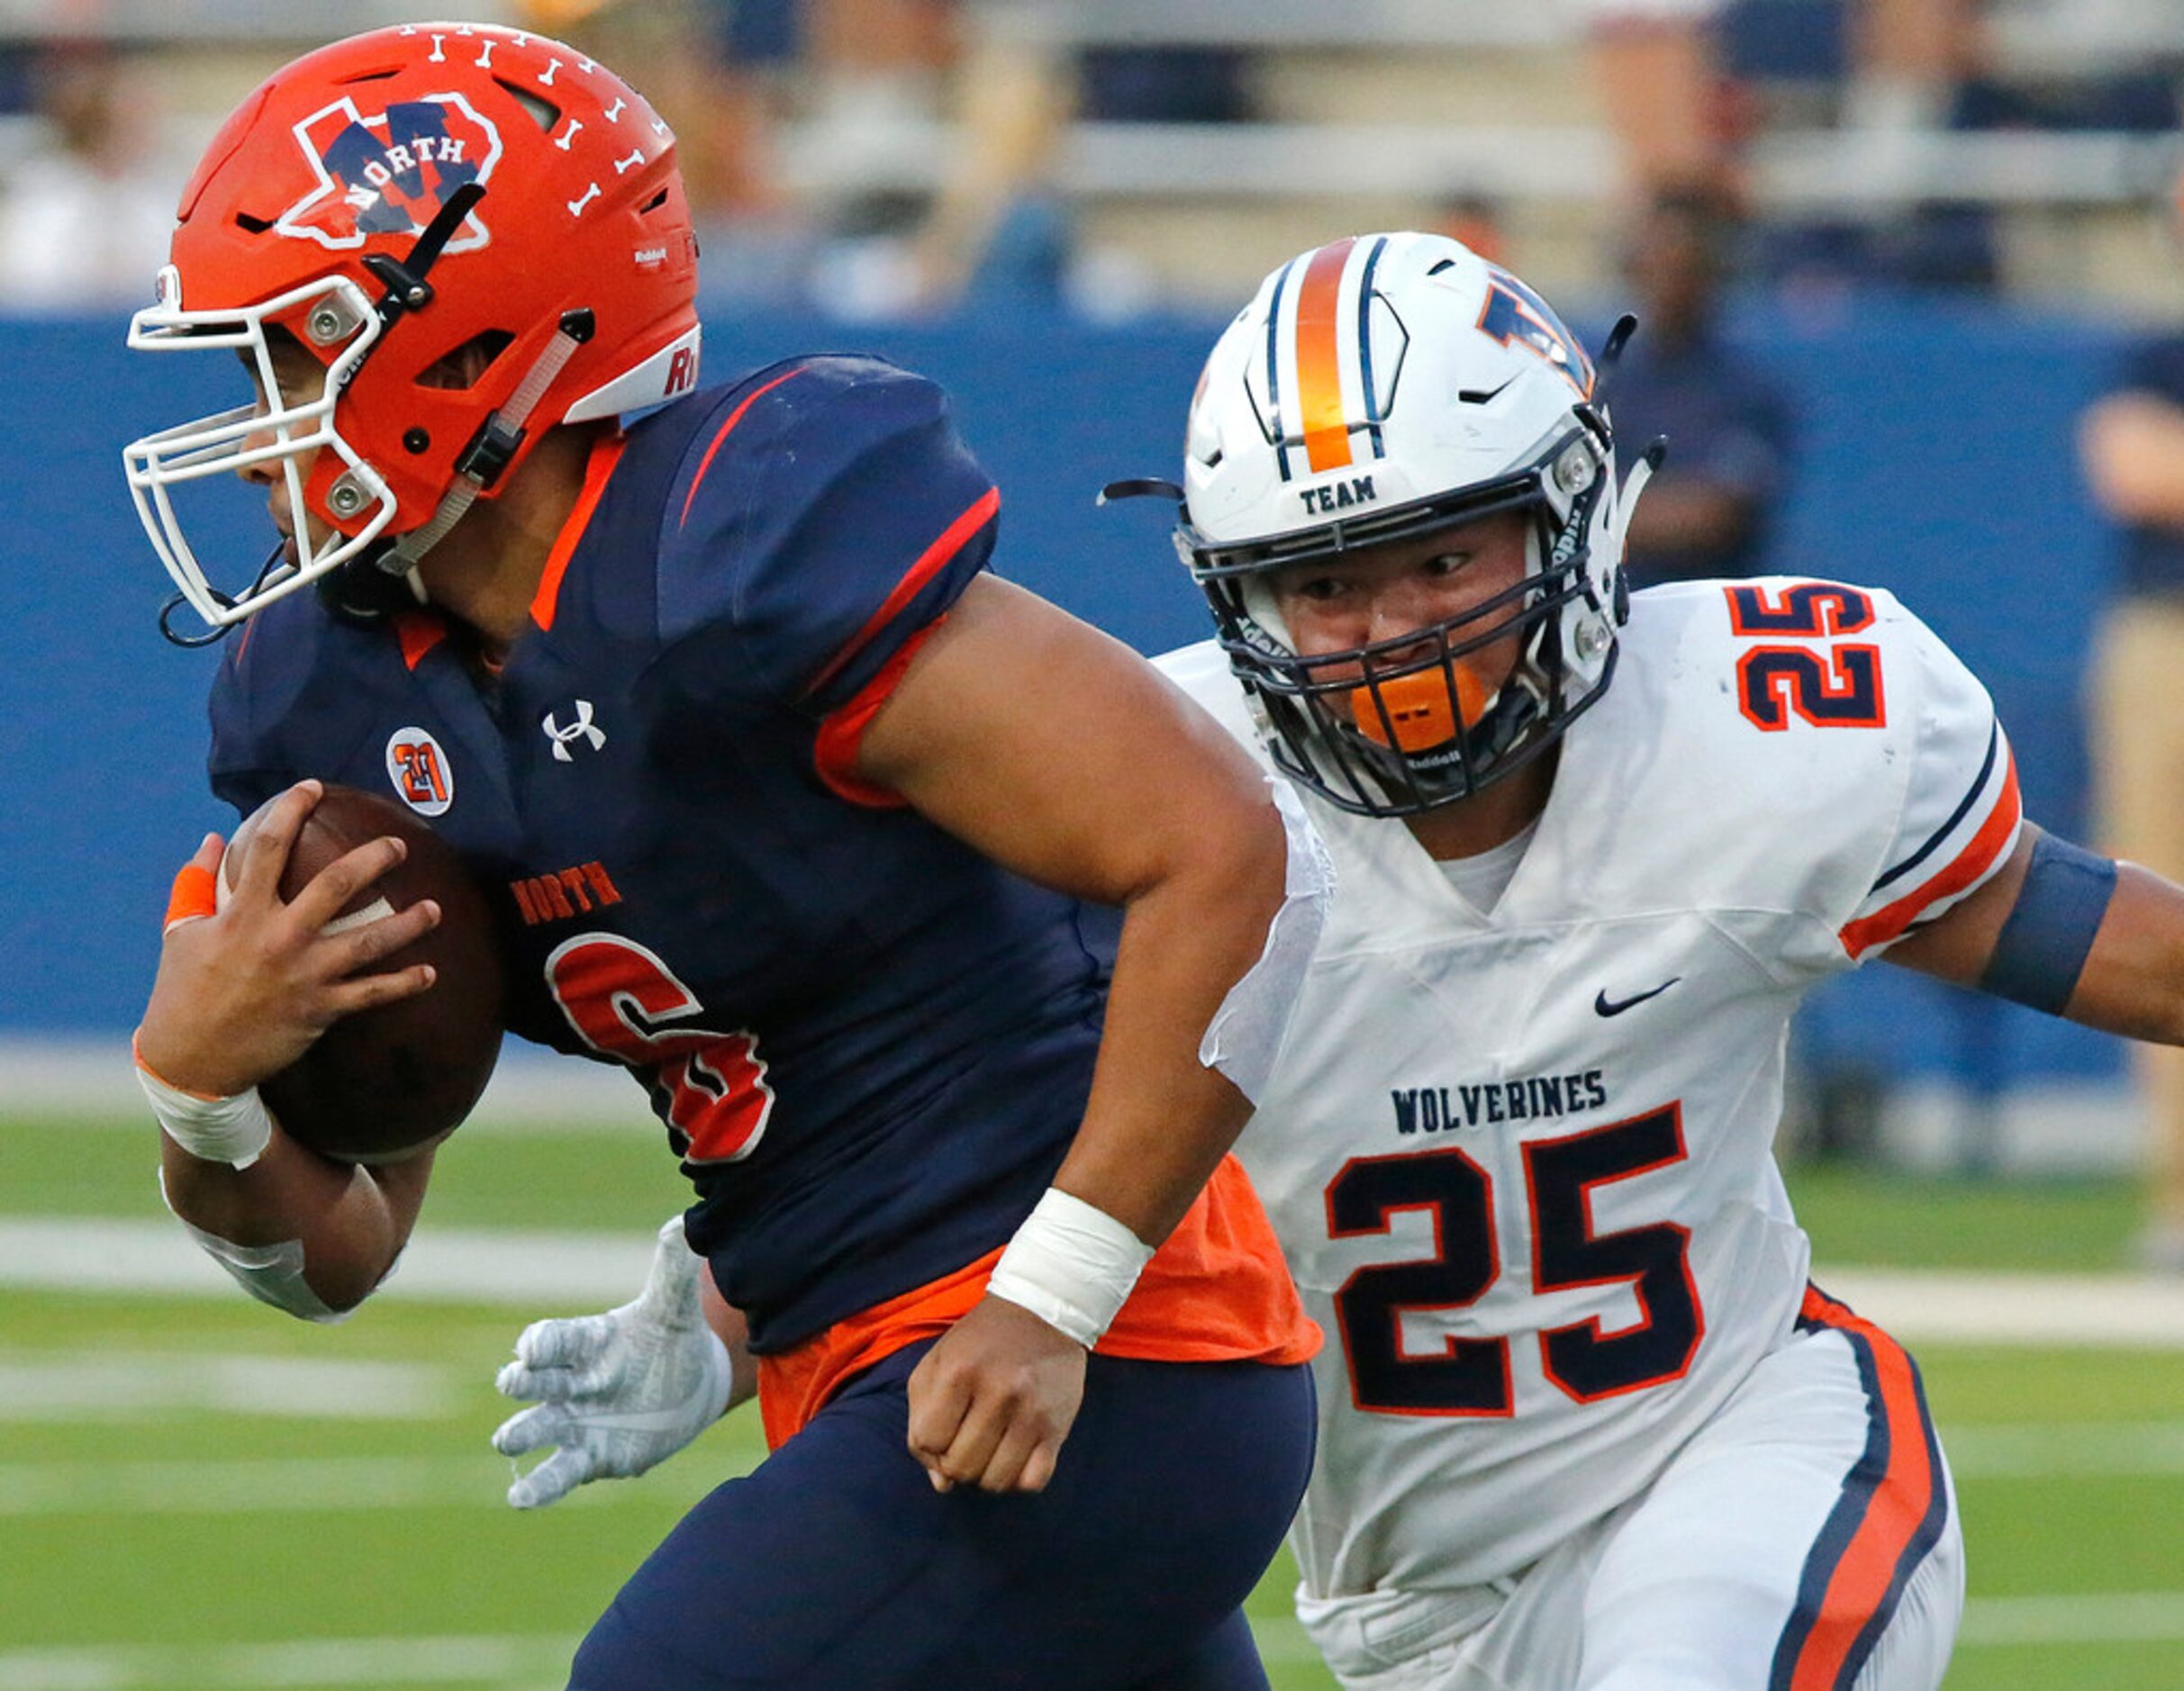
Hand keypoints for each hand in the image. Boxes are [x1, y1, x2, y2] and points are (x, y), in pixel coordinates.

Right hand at [135, 781, 440, 1098]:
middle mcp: (279, 938)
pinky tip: (431, 973)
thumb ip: (197, 884)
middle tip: (399, 846)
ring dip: (407, 924)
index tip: (312, 787)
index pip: (268, 848)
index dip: (291, 810)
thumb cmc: (183, 991)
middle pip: (336, 886)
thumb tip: (214, 840)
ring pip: (368, 942)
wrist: (191, 1059)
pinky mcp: (320, 1009)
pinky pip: (372, 994)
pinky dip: (404, 984)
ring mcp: (304, 974)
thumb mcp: (180, 932)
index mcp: (242, 914)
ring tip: (435, 908)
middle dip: (373, 860)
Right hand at [492, 1217, 734, 1508]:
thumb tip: (682, 1224)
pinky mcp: (588, 1457)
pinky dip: (537, 1487)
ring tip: (506, 1441)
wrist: (688, 1386)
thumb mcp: (674, 1308)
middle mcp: (570, 1381)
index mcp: (586, 1341)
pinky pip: (556, 1473)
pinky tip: (519, 1499)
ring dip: (519, 1434)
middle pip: (535, 1381)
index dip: (542, 1343)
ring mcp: (574, 1421)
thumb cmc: (670, 1340)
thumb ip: (672, 1272)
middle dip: (521, 1381)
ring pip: (535, 1428)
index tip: (533, 1347)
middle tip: (514, 1381)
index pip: (554, 1339)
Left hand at [906, 1294, 1085, 1494]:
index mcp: (959, 1372)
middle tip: (966, 1440)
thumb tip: (941, 1483)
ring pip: (995, 1481)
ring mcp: (1031, 1412)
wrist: (1041, 1312)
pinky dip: (1018, 1480)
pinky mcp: (1058, 1428)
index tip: (942, 1430)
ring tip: (989, 1449)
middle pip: (960, 1467)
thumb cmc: (980, 1341)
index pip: (928, 1441)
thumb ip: (922, 1420)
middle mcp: (998, 1392)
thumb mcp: (937, 1363)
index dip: (929, 1445)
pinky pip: (1032, 1482)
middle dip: (955, 1463)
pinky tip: (1014, 1457)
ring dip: (985, 1474)